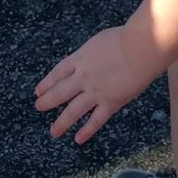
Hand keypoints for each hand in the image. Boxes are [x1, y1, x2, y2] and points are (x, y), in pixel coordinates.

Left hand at [35, 27, 153, 143]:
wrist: (139, 49)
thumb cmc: (124, 38)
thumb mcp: (99, 41)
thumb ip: (91, 54)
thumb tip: (89, 60)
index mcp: (80, 58)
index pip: (58, 72)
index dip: (47, 82)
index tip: (38, 91)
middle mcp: (83, 77)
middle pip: (60, 92)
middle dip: (47, 101)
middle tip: (39, 108)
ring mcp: (95, 92)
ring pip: (73, 110)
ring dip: (62, 122)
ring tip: (53, 131)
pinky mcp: (110, 103)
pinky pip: (96, 120)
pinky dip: (86, 131)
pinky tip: (78, 139)